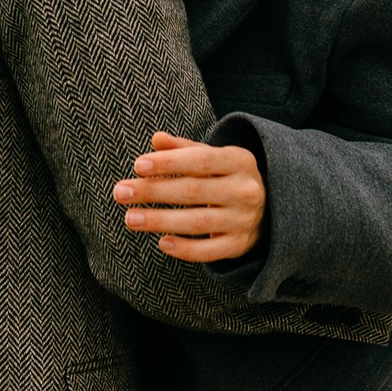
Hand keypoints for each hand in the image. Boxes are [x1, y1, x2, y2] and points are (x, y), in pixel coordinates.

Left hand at [112, 131, 265, 262]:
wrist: (271, 208)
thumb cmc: (229, 176)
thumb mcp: (213, 157)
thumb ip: (183, 149)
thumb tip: (156, 139)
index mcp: (239, 161)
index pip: (200, 160)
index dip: (169, 163)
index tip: (137, 166)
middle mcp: (245, 190)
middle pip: (193, 191)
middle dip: (154, 191)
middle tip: (120, 192)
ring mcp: (244, 220)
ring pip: (198, 221)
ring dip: (160, 220)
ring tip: (130, 219)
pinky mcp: (239, 245)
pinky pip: (209, 251)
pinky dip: (185, 248)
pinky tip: (161, 242)